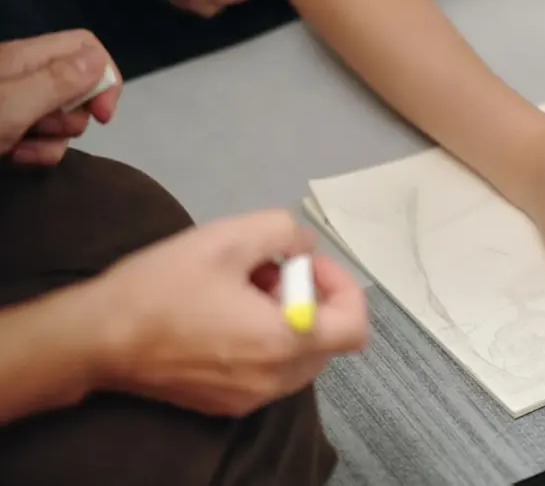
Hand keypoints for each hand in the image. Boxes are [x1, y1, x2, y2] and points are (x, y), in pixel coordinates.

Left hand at [0, 29, 120, 164]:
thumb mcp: (10, 104)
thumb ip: (57, 81)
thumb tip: (100, 59)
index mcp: (26, 57)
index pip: (86, 47)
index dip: (104, 77)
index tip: (102, 113)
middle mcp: (25, 75)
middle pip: (80, 86)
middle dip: (75, 116)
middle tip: (48, 130)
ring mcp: (16, 102)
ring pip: (64, 117)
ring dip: (55, 140)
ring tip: (21, 149)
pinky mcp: (9, 127)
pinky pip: (44, 137)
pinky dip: (37, 151)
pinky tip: (14, 157)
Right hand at [92, 209, 367, 416]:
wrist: (96, 337)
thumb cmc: (164, 286)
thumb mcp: (230, 236)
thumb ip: (285, 232)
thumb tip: (305, 247)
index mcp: (285, 342)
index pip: (354, 325)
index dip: (342, 285)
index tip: (306, 263)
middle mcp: (276, 380)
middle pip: (328, 339)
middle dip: (308, 297)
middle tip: (268, 269)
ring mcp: (250, 398)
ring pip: (298, 355)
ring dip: (286, 318)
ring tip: (242, 287)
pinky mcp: (225, 404)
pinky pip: (268, 371)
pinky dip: (264, 341)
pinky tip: (223, 314)